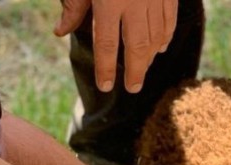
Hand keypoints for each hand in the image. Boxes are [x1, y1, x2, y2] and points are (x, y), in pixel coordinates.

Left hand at [54, 0, 178, 92]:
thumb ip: (74, 5)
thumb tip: (61, 32)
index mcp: (110, 0)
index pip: (108, 43)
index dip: (107, 68)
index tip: (106, 86)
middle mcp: (135, 2)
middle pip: (138, 46)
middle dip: (135, 70)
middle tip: (133, 88)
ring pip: (156, 36)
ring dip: (150, 57)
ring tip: (143, 70)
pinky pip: (169, 20)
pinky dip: (165, 36)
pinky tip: (160, 48)